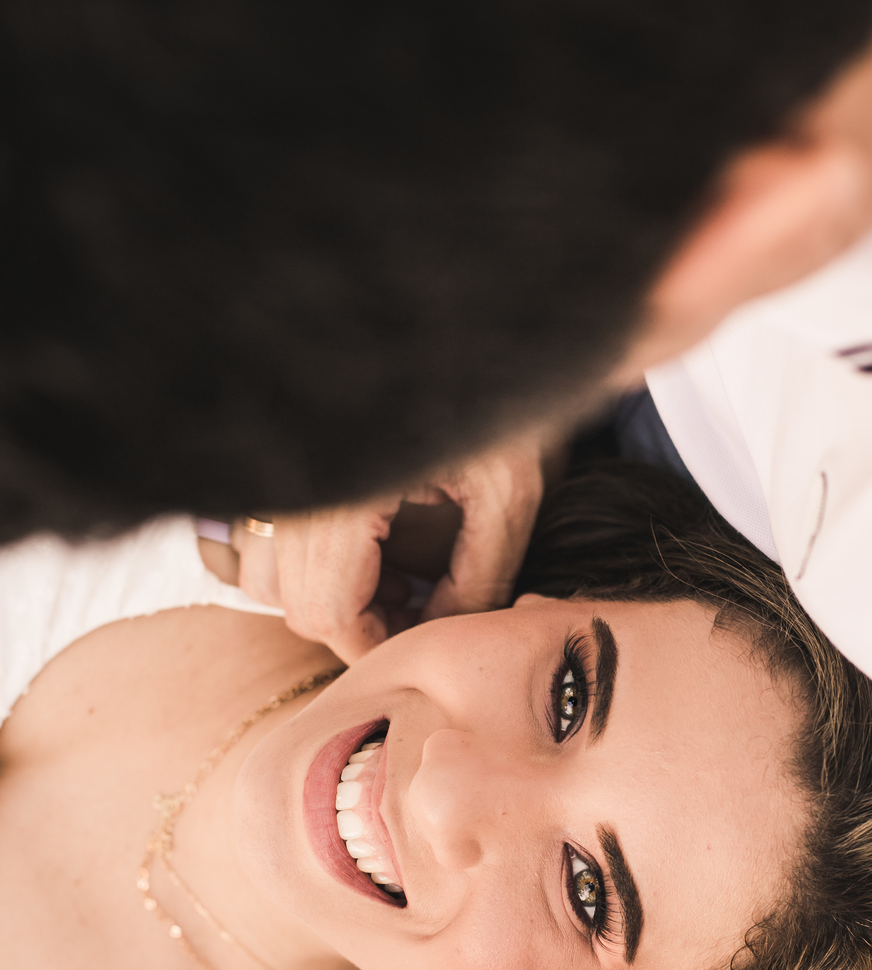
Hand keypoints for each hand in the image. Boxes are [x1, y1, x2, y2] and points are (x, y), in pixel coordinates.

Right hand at [235, 430, 558, 663]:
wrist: (462, 320)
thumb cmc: (495, 399)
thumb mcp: (508, 493)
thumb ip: (480, 577)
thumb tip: (442, 634)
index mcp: (343, 497)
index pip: (327, 613)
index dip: (374, 649)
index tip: (421, 649)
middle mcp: (294, 487)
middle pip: (295, 604)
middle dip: (358, 628)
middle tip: (422, 616)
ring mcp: (280, 475)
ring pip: (266, 579)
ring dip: (330, 598)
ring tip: (402, 582)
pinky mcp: (280, 463)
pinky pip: (266, 542)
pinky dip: (313, 565)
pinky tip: (377, 549)